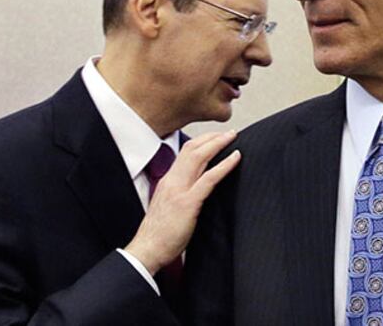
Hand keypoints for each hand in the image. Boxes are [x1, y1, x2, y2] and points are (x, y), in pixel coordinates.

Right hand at [125, 130, 239, 274]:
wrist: (147, 250)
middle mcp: (172, 181)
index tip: (216, 137)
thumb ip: (181, 194)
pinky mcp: (188, 203)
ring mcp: (179, 190)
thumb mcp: (169, 206)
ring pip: (200, 157)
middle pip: (192, 148)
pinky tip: (235, 157)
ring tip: (233, 137)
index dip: (202, 142)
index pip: (185, 152)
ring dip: (219, 143)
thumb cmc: (159, 234)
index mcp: (168, 181)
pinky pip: (208, 178)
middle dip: (212, 137)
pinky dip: (224, 165)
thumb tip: (197, 189)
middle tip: (229, 132)